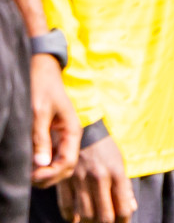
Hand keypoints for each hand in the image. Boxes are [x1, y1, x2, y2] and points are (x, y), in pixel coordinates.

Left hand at [30, 51, 80, 185]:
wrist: (42, 69)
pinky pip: (50, 156)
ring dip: (44, 172)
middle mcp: (70, 136)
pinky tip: (28, 164)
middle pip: (64, 167)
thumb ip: (41, 138)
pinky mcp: (53, 135)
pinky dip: (41, 165)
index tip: (33, 175)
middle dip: (48, 177)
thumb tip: (41, 164)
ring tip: (26, 172)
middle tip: (27, 177)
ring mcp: (61, 137)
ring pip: (57, 164)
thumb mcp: (39, 112)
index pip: (67, 162)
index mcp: (72, 130)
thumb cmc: (42, 87)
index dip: (51, 173)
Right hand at [57, 135, 135, 222]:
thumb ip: (125, 186)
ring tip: (94, 222)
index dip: (124, 221)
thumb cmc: (106, 149)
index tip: (123, 222)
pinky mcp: (65, 181)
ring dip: (90, 222)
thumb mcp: (121, 163)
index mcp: (117, 174)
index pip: (123, 208)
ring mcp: (80, 181)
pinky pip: (66, 207)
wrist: (83, 130)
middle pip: (103, 216)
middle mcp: (99, 179)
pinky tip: (76, 218)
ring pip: (85, 215)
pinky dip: (71, 216)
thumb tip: (131, 208)